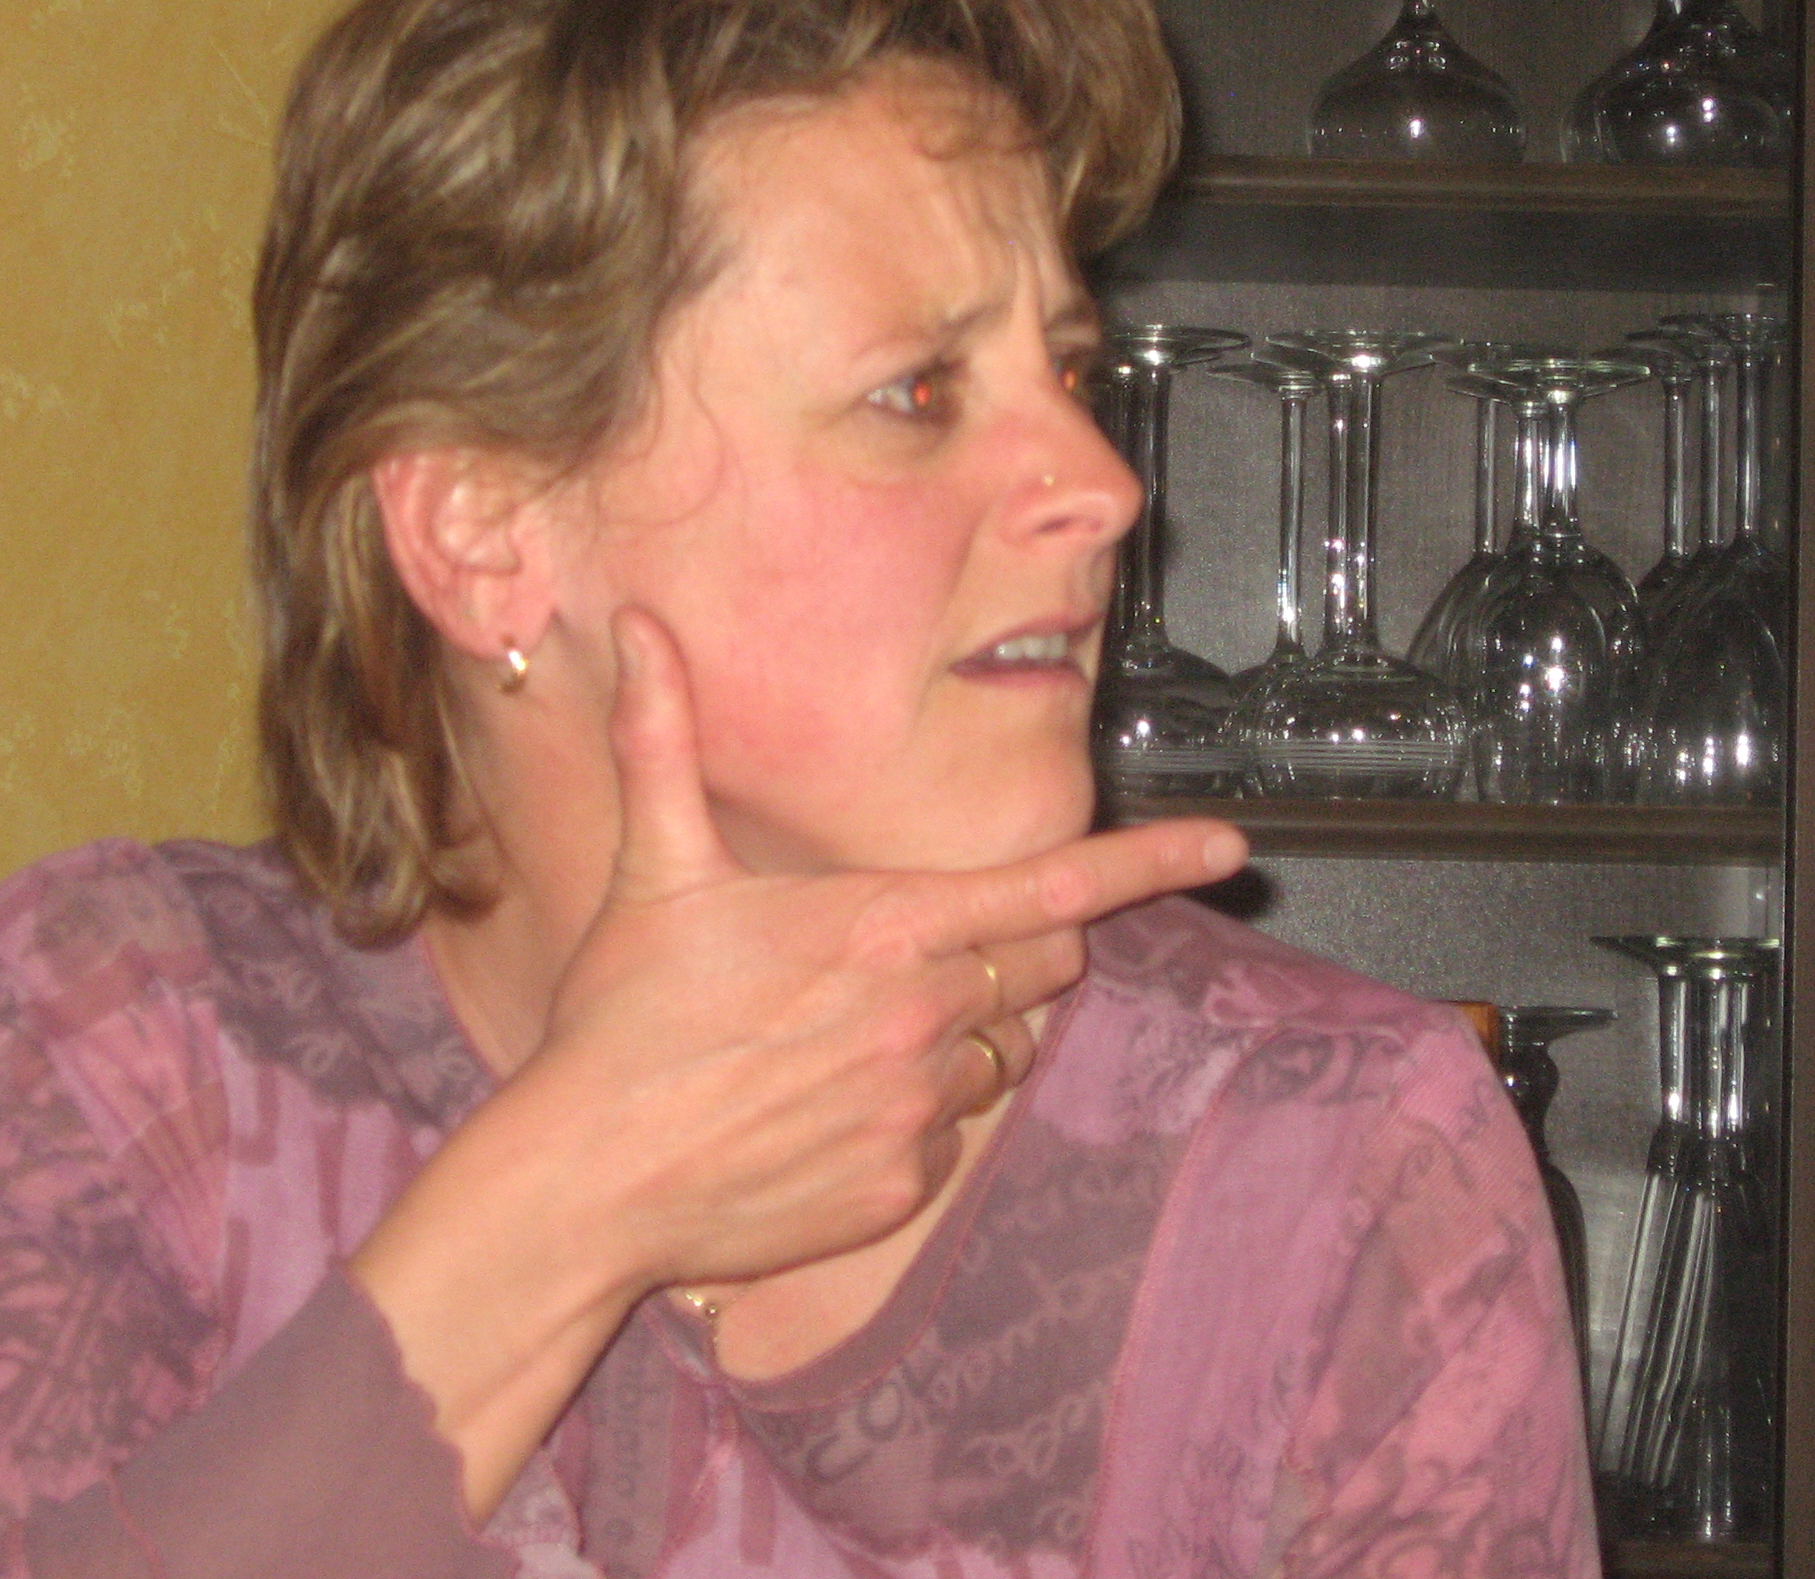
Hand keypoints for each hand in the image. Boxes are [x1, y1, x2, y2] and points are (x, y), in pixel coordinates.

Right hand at [533, 604, 1244, 1294]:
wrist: (585, 1180)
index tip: (1229, 849)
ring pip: (995, 1058)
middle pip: (1042, 967)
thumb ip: (663, 738)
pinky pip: (945, 1140)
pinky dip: (908, 1119)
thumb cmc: (621, 1021)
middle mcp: (923, 1017)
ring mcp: (917, 1110)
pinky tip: (822, 1110)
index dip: (1152, 864)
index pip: (1055, 884)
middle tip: (928, 950)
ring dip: (953, 1038)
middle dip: (1021, 948)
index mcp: (886, 927)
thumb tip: (637, 625)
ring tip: (838, 1039)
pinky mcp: (900, 1189)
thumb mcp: (656, 868)